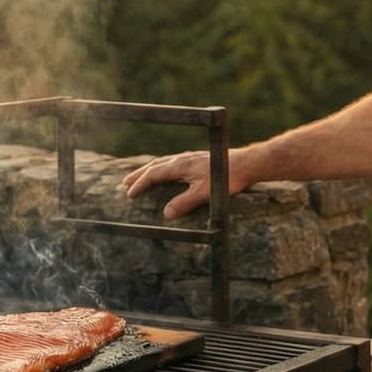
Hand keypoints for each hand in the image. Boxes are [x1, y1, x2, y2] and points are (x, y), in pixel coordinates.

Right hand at [120, 149, 246, 220]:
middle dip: (139, 175)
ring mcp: (190, 157)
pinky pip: (173, 161)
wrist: (246, 164)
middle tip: (125, 183)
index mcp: (180, 165)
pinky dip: (163, 167)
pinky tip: (168, 172)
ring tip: (141, 176)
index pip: (154, 174)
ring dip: (150, 169)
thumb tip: (165, 214)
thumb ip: (185, 203)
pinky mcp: (198, 159)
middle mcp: (182, 159)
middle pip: (155, 165)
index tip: (129, 195)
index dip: (140, 184)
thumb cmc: (227, 178)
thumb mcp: (205, 194)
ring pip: (164, 162)